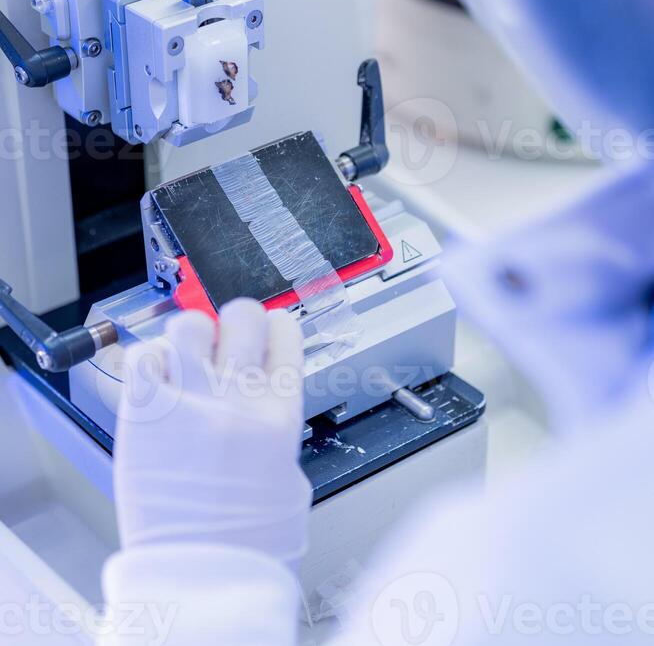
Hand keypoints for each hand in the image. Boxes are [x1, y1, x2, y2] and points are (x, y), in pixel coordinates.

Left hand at [112, 300, 311, 568]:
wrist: (202, 576)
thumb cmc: (248, 541)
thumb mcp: (288, 476)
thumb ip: (275, 425)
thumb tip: (264, 395)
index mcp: (280, 414)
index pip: (284, 332)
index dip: (272, 327)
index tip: (263, 333)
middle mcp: (237, 399)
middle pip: (240, 315)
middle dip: (233, 321)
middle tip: (222, 342)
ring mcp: (189, 403)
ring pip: (189, 324)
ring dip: (188, 336)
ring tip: (184, 360)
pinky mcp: (145, 415)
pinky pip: (142, 356)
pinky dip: (148, 359)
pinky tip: (156, 379)